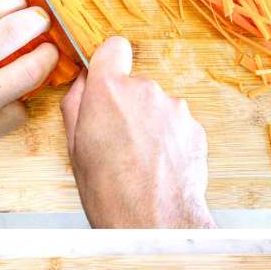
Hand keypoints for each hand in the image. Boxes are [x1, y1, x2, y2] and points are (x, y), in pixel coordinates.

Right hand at [61, 37, 212, 228]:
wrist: (155, 220)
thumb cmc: (110, 191)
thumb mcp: (75, 146)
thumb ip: (77, 104)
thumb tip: (83, 82)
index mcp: (109, 91)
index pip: (113, 48)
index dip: (109, 63)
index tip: (107, 78)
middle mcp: (146, 91)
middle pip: (135, 86)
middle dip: (128, 107)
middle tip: (119, 142)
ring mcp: (175, 108)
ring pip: (158, 108)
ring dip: (151, 125)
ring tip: (141, 160)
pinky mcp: (195, 127)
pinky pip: (178, 126)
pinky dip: (171, 141)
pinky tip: (161, 166)